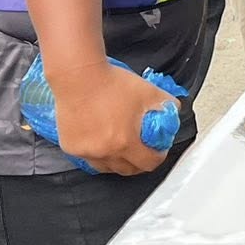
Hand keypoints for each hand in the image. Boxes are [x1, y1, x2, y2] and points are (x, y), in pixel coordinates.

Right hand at [49, 61, 176, 175]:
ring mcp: (86, 151)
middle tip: (140, 149)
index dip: (157, 157)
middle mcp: (105, 152)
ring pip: (105, 167)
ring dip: (116, 160)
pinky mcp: (70, 146)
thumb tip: (174, 111)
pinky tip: (99, 138)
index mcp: (126, 142)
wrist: (78, 75)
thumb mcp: (148, 91)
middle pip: (127, 169)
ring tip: (120, 145)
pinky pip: (87, 157)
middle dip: (138, 162)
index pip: (149, 163)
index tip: (157, 150)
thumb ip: (166, 104)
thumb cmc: (111, 82)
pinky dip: (95, 152)